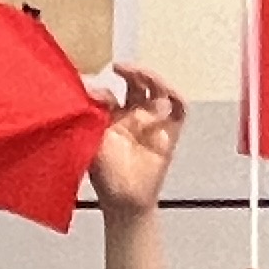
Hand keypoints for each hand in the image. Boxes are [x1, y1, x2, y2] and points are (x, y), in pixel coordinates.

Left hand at [92, 63, 187, 212]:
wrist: (125, 201)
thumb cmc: (105, 175)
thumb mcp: (91, 137)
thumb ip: (90, 111)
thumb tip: (90, 84)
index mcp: (112, 117)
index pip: (113, 89)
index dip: (105, 82)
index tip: (92, 82)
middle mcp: (134, 116)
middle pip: (138, 83)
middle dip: (131, 72)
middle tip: (120, 67)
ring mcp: (153, 123)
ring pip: (158, 90)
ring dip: (152, 78)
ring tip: (140, 73)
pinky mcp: (170, 133)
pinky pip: (179, 109)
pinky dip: (175, 98)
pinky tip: (163, 95)